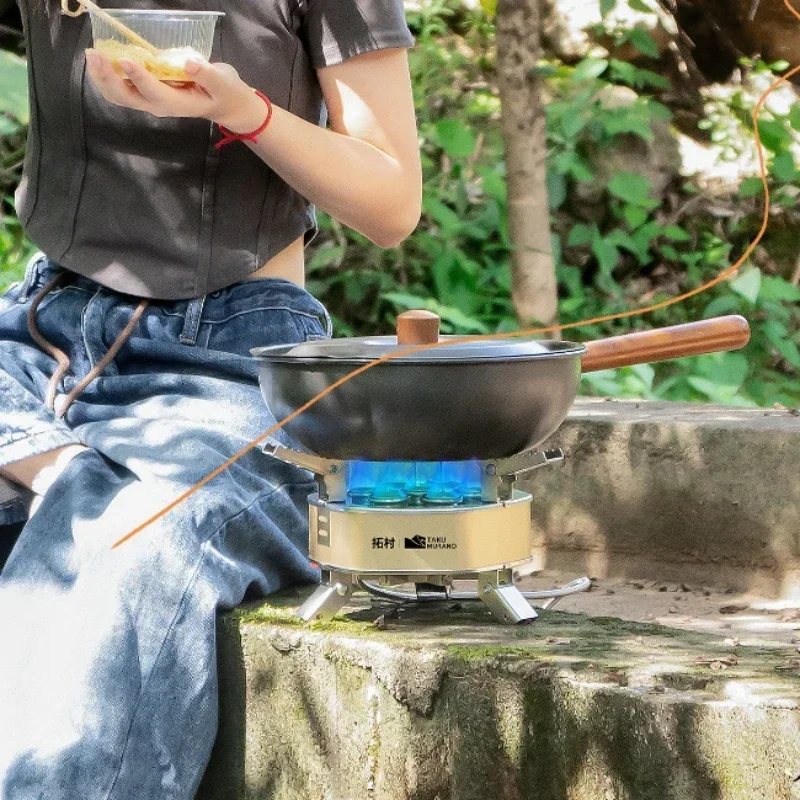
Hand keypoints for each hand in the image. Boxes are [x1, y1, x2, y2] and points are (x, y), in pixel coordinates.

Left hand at [84, 50, 266, 131]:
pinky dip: (107, 77)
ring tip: (92, 56)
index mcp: (178, 104)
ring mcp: (151, 101)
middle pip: (128, 98)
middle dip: (109, 78)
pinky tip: (100, 61)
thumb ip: (208, 74)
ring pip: (120, 96)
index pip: (155, 92)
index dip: (139, 77)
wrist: (225, 103)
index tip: (125, 59)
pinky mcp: (146, 93)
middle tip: (95, 54)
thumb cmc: (225, 92)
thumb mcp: (224, 83)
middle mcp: (159, 105)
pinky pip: (122, 89)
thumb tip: (188, 63)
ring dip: (103, 78)